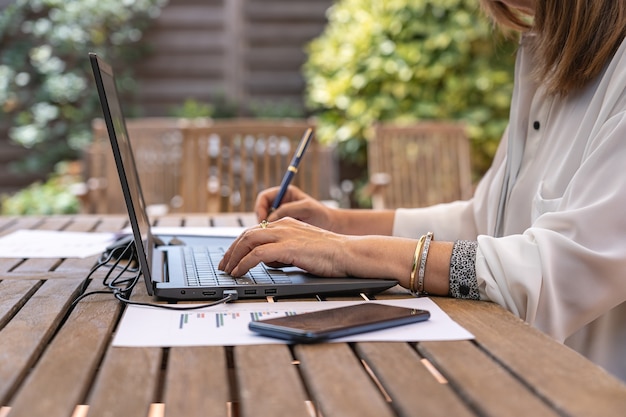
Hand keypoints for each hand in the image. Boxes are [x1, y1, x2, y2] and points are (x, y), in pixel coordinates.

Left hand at [218, 217, 348, 276]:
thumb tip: (269, 261)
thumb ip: (284, 250)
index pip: (255, 231)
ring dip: (234, 257)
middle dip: (231, 250)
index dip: (239, 244)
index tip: (232, 257)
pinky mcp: (287, 247)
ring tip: (228, 270)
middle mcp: (283, 225)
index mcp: (286, 223)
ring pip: (248, 242)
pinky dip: (244, 263)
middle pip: (247, 234)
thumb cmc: (330, 254)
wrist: (348, 252)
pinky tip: (240, 272)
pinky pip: (257, 255)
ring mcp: (285, 235)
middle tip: (224, 265)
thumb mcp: (302, 248)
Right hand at [256, 185, 335, 230]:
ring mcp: (281, 217)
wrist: (332, 228)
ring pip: (264, 224)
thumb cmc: (322, 215)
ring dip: (265, 231)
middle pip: (261, 211)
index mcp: (285, 194)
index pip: (264, 198)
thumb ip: (287, 210)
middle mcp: (281, 205)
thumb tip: (270, 219)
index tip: (263, 219)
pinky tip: (276, 243)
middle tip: (264, 231)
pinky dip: (271, 237)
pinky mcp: (283, 229)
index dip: (260, 208)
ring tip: (271, 238)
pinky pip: (271, 233)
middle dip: (260, 221)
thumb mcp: (305, 208)